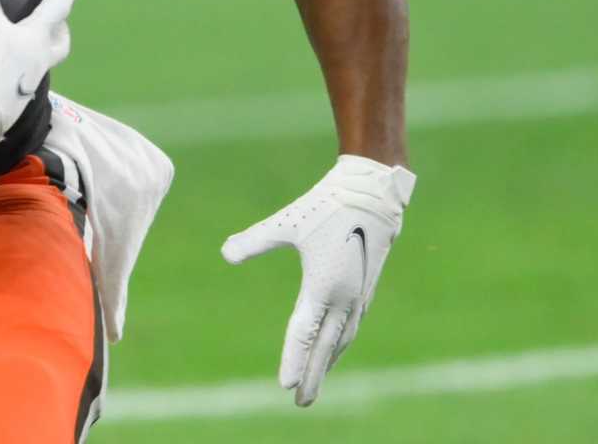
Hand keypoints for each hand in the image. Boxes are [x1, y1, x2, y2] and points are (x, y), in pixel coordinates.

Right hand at [0, 0, 80, 159]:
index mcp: (36, 42)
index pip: (59, 6)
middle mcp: (37, 65)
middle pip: (60, 45)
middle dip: (61, 28)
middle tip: (56, 17)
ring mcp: (24, 89)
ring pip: (40, 65)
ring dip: (38, 51)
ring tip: (22, 40)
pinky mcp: (7, 106)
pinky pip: (17, 82)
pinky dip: (13, 70)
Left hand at [222, 155, 415, 405]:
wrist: (372, 194)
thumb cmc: (325, 206)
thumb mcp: (286, 222)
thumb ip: (255, 240)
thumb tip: (225, 254)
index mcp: (323, 285)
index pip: (304, 332)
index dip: (294, 359)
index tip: (286, 385)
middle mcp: (343, 297)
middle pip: (325, 346)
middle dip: (312, 375)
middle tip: (300, 402)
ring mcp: (357, 296)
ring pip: (341, 340)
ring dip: (327, 363)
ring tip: (315, 385)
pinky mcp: (365, 289)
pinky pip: (351, 327)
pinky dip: (340, 345)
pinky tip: (333, 351)